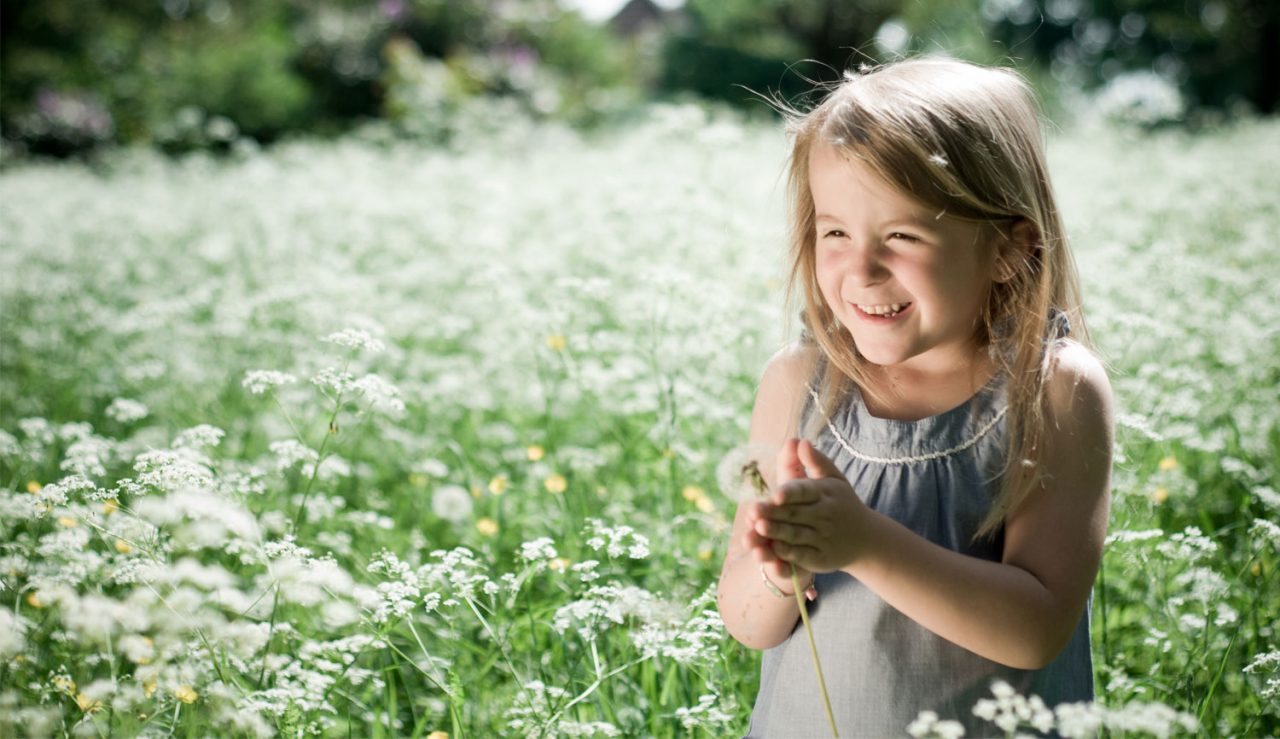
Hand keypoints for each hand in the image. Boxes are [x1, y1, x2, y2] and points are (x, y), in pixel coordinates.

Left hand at [749, 439, 866, 573]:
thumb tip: (800, 441)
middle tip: (753, 511)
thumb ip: (816, 461)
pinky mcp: (822, 558)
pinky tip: (774, 549)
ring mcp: (824, 538)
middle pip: (795, 513)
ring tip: (759, 528)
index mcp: (826, 493)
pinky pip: (804, 555)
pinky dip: (789, 553)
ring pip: (797, 535)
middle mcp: (825, 515)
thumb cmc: (843, 502)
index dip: (790, 492)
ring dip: (777, 532)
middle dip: (774, 513)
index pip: (805, 491)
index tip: (775, 494)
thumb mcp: (834, 479)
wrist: (867, 538)